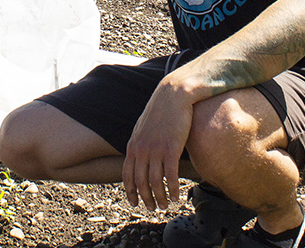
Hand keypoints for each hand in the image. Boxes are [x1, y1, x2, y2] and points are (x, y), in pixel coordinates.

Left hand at [122, 83, 192, 210]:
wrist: (172, 96)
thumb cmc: (160, 112)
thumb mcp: (143, 129)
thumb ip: (139, 144)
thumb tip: (139, 158)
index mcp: (133, 146)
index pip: (127, 175)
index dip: (130, 192)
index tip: (135, 203)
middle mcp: (141, 150)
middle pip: (140, 182)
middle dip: (146, 199)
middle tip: (153, 208)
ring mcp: (155, 150)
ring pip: (155, 182)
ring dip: (160, 197)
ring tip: (166, 205)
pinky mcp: (171, 149)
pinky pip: (170, 176)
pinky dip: (173, 189)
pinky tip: (177, 197)